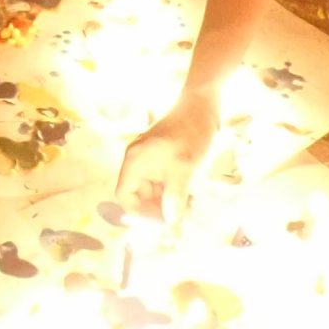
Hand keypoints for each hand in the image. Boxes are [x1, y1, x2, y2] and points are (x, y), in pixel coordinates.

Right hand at [118, 92, 220, 220]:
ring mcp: (151, 161)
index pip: (126, 196)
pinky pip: (163, 183)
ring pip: (154, 191)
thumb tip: (170, 223)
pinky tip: (190, 195)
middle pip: (140, 196)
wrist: (203, 105)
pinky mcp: (163, 160)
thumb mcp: (183, 167)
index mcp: (135, 162)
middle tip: (180, 218)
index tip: (162, 223)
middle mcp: (138, 162)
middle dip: (158, 209)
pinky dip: (174, 191)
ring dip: (169, 202)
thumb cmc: (190, 132)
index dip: (140, 213)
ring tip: (189, 207)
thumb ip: (174, 196)